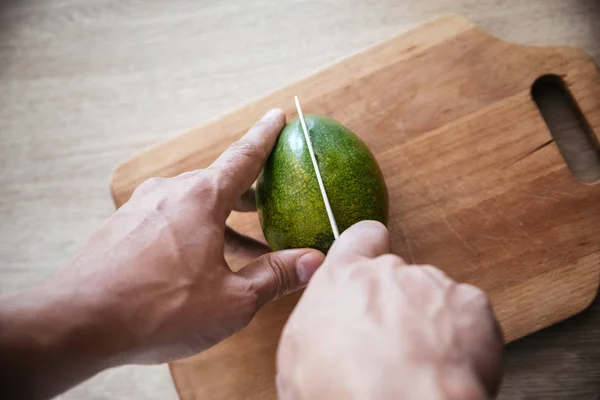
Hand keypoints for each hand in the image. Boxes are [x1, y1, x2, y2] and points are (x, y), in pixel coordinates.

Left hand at [0, 109, 324, 398]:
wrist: (79, 322)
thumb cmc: (158, 309)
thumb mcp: (232, 300)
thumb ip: (275, 276)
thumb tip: (313, 261)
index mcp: (201, 199)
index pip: (243, 157)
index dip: (265, 136)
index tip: (276, 116)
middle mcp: (170, 193)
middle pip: (219, 183)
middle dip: (247, 193)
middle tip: (268, 203)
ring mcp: (142, 208)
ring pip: (194, 205)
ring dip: (222, 222)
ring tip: (243, 250)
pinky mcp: (124, 227)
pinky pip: (169, 219)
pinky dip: (194, 232)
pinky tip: (200, 262)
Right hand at [277, 221, 502, 399]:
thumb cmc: (343, 388)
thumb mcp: (299, 351)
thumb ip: (319, 320)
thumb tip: (326, 331)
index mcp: (344, 278)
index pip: (360, 238)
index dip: (368, 246)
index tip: (372, 261)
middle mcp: (390, 272)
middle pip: (399, 276)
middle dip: (399, 303)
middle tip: (393, 344)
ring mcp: (433, 284)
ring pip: (434, 296)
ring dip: (430, 321)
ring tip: (421, 363)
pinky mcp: (471, 304)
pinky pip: (468, 315)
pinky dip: (464, 337)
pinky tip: (447, 365)